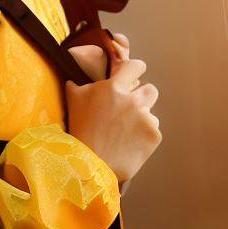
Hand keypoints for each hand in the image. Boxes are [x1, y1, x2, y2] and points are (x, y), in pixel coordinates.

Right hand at [65, 34, 160, 188]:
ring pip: (151, 112)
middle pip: (151, 89)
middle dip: (142, 97)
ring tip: (125, 131)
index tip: (134, 75)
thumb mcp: (74, 100)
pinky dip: (143, 136)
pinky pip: (153, 130)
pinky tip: (129, 143)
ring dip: (142, 118)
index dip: (136, 70)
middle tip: (130, 108)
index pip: (136, 66)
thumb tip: (74, 77)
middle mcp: (133, 100)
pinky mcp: (154, 135)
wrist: (90, 162)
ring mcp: (146, 118)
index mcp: (115, 87)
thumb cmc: (81, 129)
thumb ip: (78, 84)